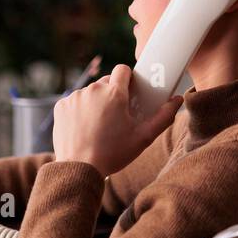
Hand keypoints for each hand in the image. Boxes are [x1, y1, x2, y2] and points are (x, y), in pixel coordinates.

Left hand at [52, 64, 182, 176]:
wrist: (80, 167)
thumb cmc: (113, 153)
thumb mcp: (143, 137)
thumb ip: (163, 116)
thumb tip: (177, 100)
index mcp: (114, 93)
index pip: (123, 70)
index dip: (128, 78)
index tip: (130, 91)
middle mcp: (93, 90)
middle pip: (106, 82)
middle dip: (113, 93)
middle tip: (117, 114)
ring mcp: (74, 97)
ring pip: (90, 92)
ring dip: (96, 102)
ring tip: (100, 124)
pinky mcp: (60, 106)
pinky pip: (74, 102)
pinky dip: (80, 110)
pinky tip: (84, 127)